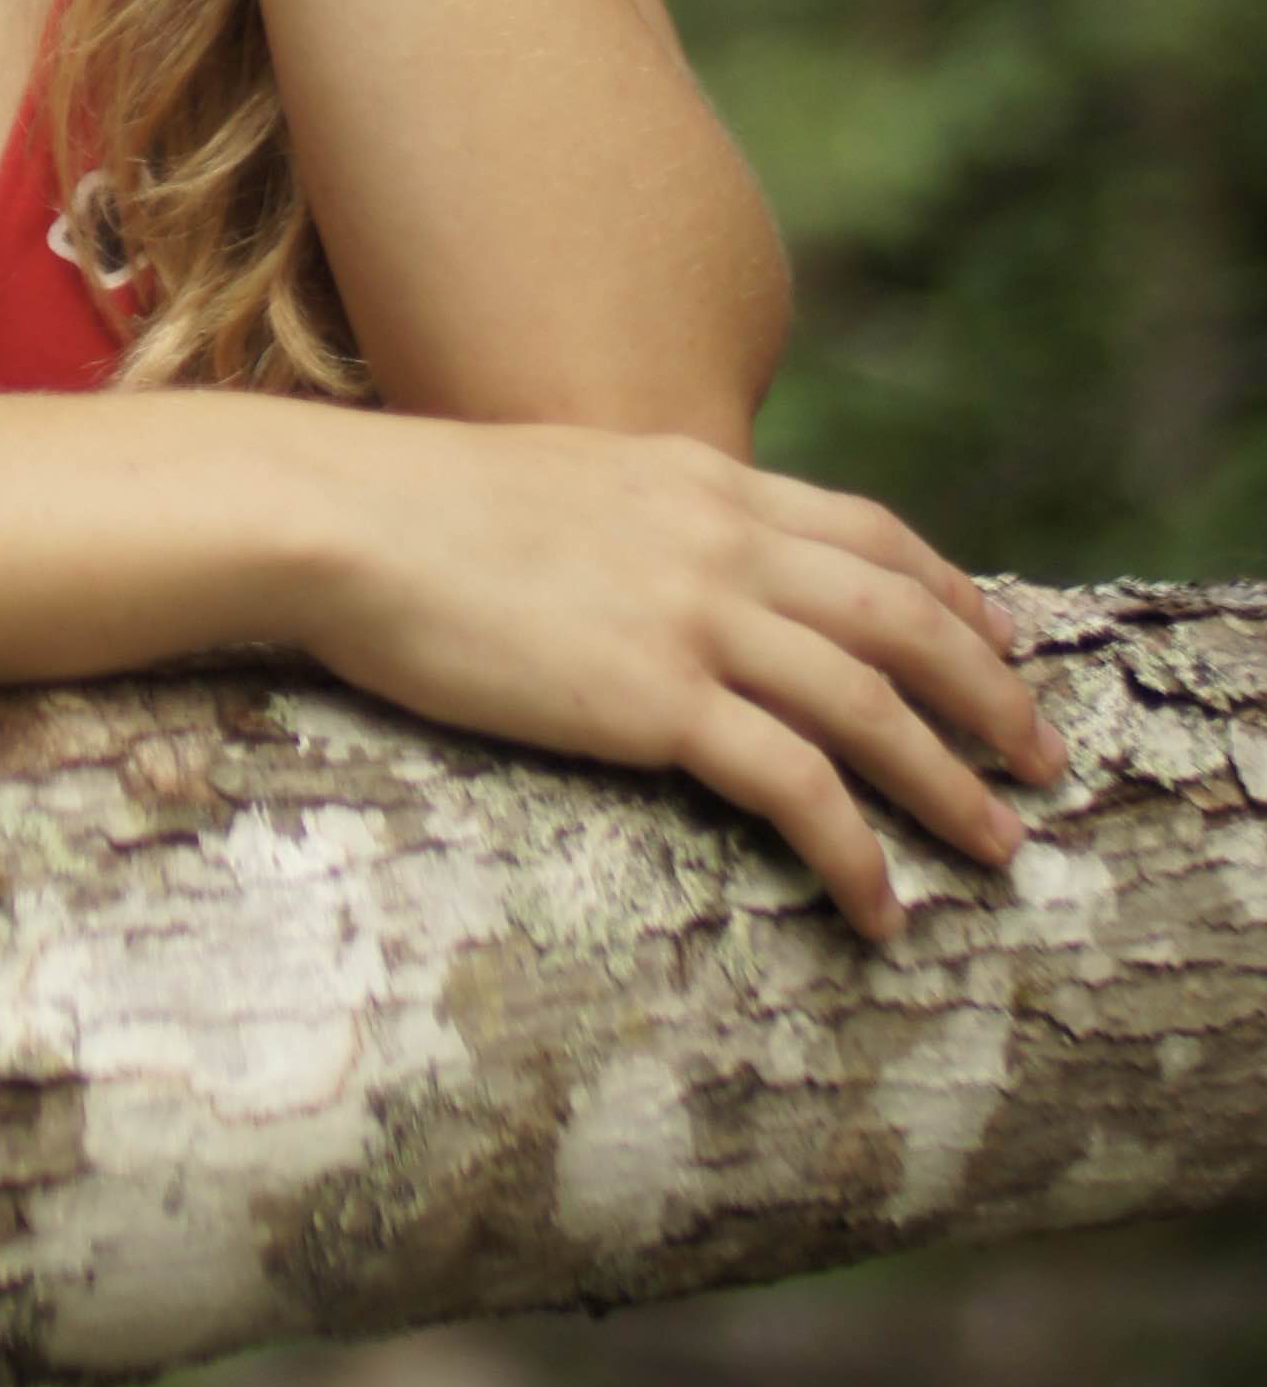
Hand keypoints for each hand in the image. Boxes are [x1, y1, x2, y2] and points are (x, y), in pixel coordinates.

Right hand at [290, 417, 1066, 942]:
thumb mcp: (556, 478)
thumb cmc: (413, 508)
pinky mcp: (656, 700)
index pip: (867, 530)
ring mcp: (695, 617)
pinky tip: (879, 908)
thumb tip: (654, 556)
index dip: (950, 590)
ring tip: (997, 851)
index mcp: (697, 479)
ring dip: (951, 785)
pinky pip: (797, 789)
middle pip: (902, 617)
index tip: (999, 638)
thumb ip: (633, 512)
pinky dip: (856, 853)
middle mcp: (720, 538)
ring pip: (873, 707)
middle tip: (1042, 760)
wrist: (344, 518)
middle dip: (989, 693)